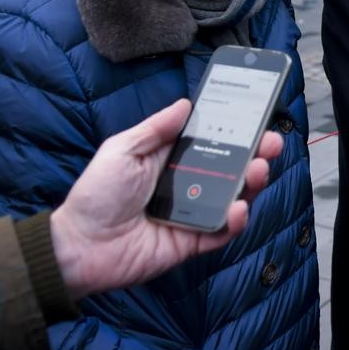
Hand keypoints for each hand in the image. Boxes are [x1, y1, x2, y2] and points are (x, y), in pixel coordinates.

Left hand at [50, 99, 283, 299]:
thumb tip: (185, 104)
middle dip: (257, 153)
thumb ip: (156, 128)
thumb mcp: (122, 150)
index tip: (257, 114)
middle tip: (270, 142)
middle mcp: (190, 185)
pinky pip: (222, 232)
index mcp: (174, 160)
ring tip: (258, 170)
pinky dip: (235, 221)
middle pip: (234, 167)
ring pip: (236, 197)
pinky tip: (237, 208)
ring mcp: (194, 213)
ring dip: (253, 182)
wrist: (79, 245)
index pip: (214, 141)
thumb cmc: (96, 194)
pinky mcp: (193, 242)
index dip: (237, 129)